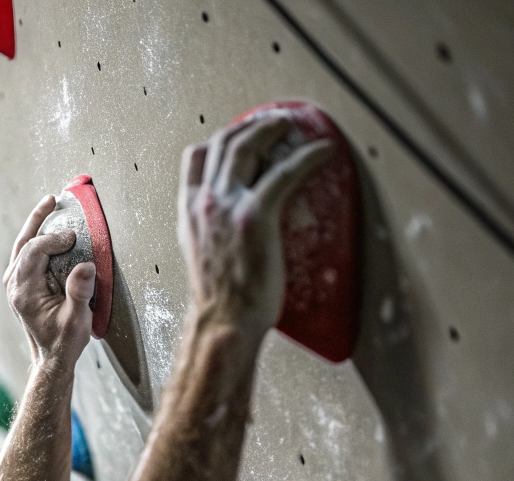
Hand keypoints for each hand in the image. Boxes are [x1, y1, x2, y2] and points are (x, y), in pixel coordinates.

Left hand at [4, 195, 96, 370]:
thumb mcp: (77, 320)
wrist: (51, 359)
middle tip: (54, 200)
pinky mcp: (21, 286)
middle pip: (22, 244)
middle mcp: (15, 287)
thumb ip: (80, 292)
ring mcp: (15, 286)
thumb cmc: (64, 342)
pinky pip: (24, 255)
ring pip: (21, 247)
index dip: (53, 239)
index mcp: (25, 293)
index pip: (33, 253)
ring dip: (35, 225)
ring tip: (49, 206)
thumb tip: (86, 265)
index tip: (73, 236)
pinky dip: (35, 240)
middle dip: (38, 220)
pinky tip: (47, 230)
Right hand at [178, 111, 331, 342]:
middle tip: (274, 123)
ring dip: (273, 128)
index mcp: (189, 213)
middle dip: (251, 125)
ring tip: (293, 126)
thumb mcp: (204, 256)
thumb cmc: (221, 301)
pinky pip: (286, 172)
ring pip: (247, 146)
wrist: (224, 324)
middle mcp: (204, 203)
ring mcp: (228, 207)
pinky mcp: (256, 216)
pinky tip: (323, 152)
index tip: (241, 135)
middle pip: (224, 143)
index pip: (195, 158)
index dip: (220, 140)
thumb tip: (232, 226)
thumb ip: (213, 231)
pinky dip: (308, 156)